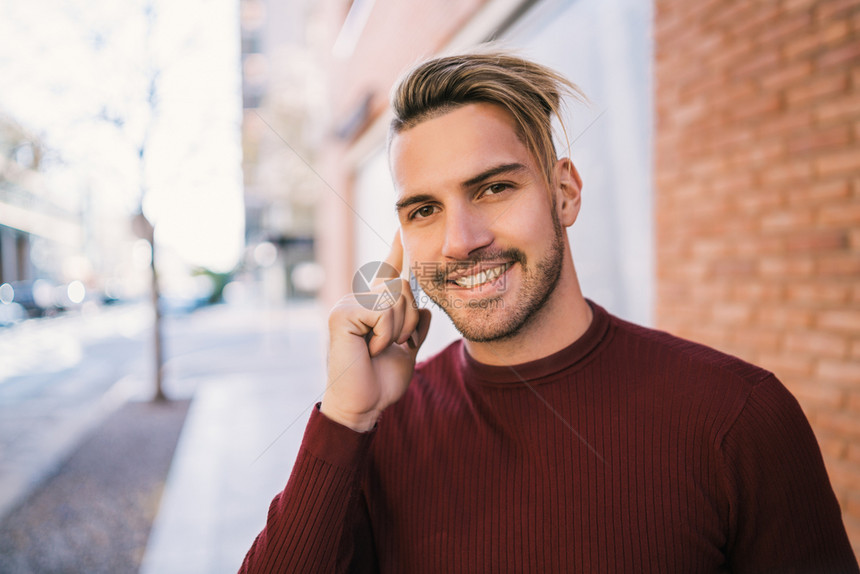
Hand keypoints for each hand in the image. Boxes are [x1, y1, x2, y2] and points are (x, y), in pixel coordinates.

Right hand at [321, 231, 431, 430]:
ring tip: (380, 348)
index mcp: (373, 305)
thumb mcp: (406, 349)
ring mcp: (348, 304)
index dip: (397, 250)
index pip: (389, 272)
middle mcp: (359, 298)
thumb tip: (425, 308)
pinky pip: (383, 312)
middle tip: (393, 344)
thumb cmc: (381, 381)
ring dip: (398, 330)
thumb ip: (415, 327)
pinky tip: (370, 350)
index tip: (402, 227)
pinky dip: (385, 335)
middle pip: (403, 286)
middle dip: (409, 319)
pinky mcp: (342, 313)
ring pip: (395, 298)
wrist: (364, 405)